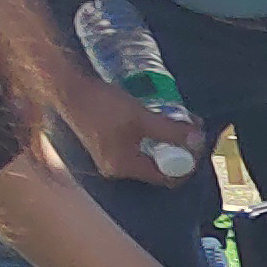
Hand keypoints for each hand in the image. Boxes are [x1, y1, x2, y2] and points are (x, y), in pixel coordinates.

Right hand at [66, 78, 208, 186]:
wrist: (68, 89)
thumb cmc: (102, 105)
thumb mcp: (142, 118)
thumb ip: (171, 132)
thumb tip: (198, 141)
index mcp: (124, 167)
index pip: (166, 178)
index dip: (187, 164)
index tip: (199, 146)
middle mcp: (116, 168)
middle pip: (158, 166)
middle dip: (179, 150)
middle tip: (193, 131)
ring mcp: (110, 156)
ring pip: (149, 153)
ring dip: (167, 140)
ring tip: (180, 122)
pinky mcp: (107, 143)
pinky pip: (137, 145)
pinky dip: (152, 136)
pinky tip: (159, 120)